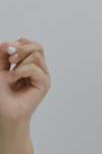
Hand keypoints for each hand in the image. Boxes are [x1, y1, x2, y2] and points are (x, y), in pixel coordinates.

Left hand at [0, 39, 48, 153]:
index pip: (31, 44)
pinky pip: (34, 68)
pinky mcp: (44, 83)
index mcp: (27, 64)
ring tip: (10, 76)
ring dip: (19, 63)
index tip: (7, 53)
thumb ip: (2, 55)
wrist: (2, 111)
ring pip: (36, 55)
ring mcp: (42, 76)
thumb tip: (10, 42)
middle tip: (11, 58)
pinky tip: (13, 80)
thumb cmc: (0, 94)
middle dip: (22, 48)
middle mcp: (37, 69)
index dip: (20, 43)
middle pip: (38, 47)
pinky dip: (21, 72)